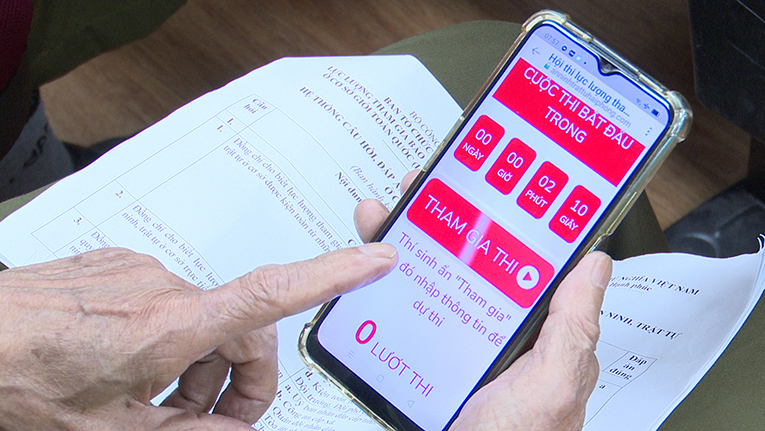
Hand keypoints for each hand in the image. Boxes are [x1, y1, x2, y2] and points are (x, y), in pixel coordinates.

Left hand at [0, 244, 395, 430]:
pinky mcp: (119, 267)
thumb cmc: (20, 379)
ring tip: (154, 410)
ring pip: (202, 322)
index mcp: (170, 326)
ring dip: (196, 370)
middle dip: (239, 384)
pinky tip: (129, 374)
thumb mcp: (114, 430)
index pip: (272, 293)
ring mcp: (140, 272)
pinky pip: (168, 305)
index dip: (333, 274)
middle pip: (242, 330)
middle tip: (212, 427)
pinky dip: (167, 344)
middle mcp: (163, 287)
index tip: (377, 258)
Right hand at [355, 171, 609, 430]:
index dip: (504, 221)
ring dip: (403, 245)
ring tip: (384, 216)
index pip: (521, 263)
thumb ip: (573, 327)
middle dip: (441, 222)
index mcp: (532, 333)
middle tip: (422, 191)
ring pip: (428, 281)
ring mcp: (453, 346)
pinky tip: (365, 272)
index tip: (487, 186)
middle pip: (466, 263)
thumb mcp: (551, 384)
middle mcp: (492, 334)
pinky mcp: (419, 359)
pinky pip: (398, 315)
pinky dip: (378, 290)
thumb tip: (596, 265)